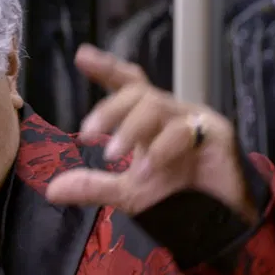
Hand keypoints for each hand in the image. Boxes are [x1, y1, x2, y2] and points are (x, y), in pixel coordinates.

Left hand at [45, 45, 253, 219]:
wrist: (223, 219)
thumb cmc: (179, 197)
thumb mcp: (128, 194)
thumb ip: (93, 187)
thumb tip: (51, 190)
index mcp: (150, 119)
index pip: (128, 84)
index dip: (106, 68)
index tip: (81, 56)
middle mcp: (171, 113)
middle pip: (138, 91)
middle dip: (109, 109)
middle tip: (86, 133)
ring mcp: (194, 121)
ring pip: (156, 107)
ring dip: (130, 129)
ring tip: (112, 155)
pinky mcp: (216, 135)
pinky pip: (184, 131)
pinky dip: (161, 150)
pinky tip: (147, 170)